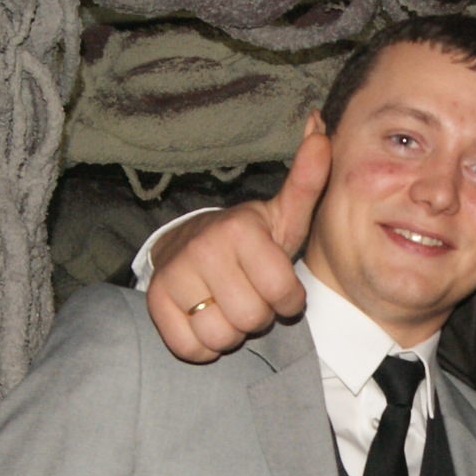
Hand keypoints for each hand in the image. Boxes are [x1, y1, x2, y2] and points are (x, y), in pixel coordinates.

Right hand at [144, 117, 328, 361]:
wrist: (189, 245)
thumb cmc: (248, 239)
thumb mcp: (283, 213)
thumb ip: (308, 179)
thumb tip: (320, 127)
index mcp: (241, 230)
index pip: (283, 297)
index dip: (288, 301)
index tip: (280, 287)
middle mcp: (204, 249)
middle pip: (253, 319)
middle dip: (259, 315)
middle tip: (250, 293)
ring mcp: (176, 275)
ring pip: (221, 336)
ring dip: (231, 331)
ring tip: (227, 304)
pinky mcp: (155, 302)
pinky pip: (190, 348)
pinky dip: (202, 345)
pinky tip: (205, 318)